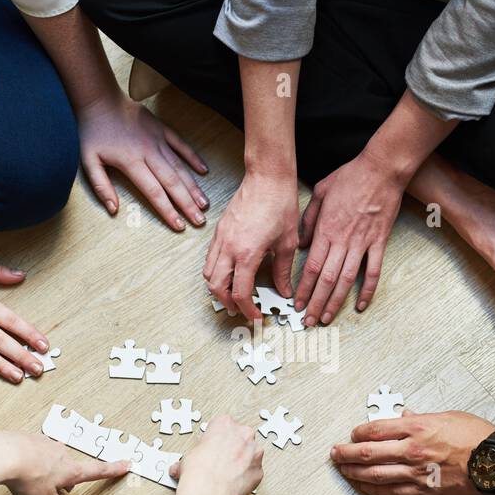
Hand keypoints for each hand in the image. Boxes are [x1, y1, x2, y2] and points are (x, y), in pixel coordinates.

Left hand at [0, 432, 130, 494]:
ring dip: (44, 470)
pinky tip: (17, 469)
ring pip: (50, 459)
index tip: (126, 464)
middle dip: (62, 479)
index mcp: (71, 470)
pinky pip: (33, 452)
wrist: (3, 455)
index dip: (113, 470)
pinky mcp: (28, 438)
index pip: (98, 471)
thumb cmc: (26, 478)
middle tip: (49, 491)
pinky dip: (29, 461)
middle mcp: (61, 453)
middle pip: (68, 468)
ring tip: (28, 480)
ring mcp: (45, 443)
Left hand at [77, 92, 208, 230]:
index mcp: (131, 162)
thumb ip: (101, 187)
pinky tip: (204, 171)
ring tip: (204, 204)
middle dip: (187, 204)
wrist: (100, 100)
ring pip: (180, 167)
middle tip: (200, 221)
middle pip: (172, 183)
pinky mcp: (162, 129)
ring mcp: (158, 140)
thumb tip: (114, 210)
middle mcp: (149, 152)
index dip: (168, 210)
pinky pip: (181, 145)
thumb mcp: (88, 161)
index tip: (179, 226)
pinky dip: (193, 158)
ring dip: (193, 187)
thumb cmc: (92, 133)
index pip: (154, 192)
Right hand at [170, 416, 263, 494]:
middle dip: (233, 447)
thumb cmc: (199, 471)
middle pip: (241, 436)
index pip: (223, 424)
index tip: (213, 445)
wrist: (208, 491)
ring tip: (228, 473)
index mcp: (225, 424)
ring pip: (251, 453)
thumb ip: (194, 456)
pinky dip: (246, 477)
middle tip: (222, 459)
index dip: (217, 437)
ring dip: (242, 461)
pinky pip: (254, 471)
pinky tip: (235, 483)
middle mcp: (243, 434)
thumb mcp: (188, 456)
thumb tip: (183, 466)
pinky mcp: (259, 470)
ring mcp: (255, 452)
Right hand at [203, 171, 299, 319]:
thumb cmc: (279, 205)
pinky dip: (216, 271)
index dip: (247, 310)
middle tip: (241, 310)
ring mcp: (220, 238)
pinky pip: (210, 258)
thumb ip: (282, 271)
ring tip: (234, 294)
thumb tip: (284, 291)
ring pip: (208, 273)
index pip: (239, 293)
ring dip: (219, 288)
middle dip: (227, 303)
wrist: (267, 177)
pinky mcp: (219, 230)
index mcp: (246, 253)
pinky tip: (232, 272)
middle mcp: (228, 248)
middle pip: (216, 287)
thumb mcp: (287, 243)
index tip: (255, 317)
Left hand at [294, 149, 404, 325]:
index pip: (312, 266)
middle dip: (315, 303)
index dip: (303, 288)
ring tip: (327, 318)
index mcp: (326, 229)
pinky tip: (361, 305)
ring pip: (347, 280)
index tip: (296, 304)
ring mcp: (362, 243)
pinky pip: (373, 271)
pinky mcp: (380, 242)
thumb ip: (308, 220)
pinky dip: (367, 290)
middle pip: (327, 279)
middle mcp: (342, 240)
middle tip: (308, 321)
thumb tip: (302, 244)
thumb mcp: (320, 192)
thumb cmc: (350, 176)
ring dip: (336, 302)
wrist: (381, 168)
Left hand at [330, 409, 494, 494]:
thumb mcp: (448, 416)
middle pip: (367, 452)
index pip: (376, 429)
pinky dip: (373, 490)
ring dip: (354, 473)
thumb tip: (405, 416)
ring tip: (342, 471)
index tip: (352, 434)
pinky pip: (391, 492)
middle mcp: (411, 449)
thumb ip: (422, 418)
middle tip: (334, 454)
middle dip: (346, 453)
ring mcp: (415, 472)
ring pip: (374, 474)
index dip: (358, 432)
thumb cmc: (477, 436)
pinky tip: (363, 487)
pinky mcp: (423, 491)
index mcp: (417, 427)